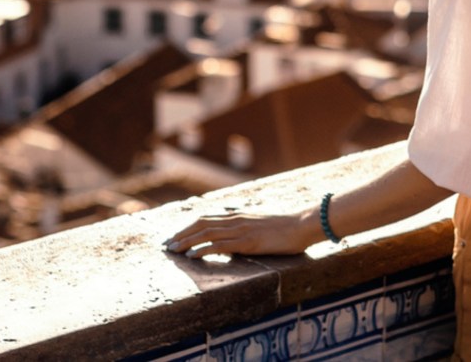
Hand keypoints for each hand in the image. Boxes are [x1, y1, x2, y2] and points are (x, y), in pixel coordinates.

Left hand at [164, 208, 318, 258]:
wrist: (304, 224)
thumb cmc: (287, 226)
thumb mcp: (262, 223)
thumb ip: (247, 226)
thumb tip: (234, 237)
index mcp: (239, 215)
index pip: (207, 218)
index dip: (188, 226)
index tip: (175, 235)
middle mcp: (237, 219)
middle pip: (201, 223)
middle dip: (182, 234)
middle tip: (166, 245)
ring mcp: (241, 230)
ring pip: (206, 233)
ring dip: (187, 242)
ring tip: (173, 250)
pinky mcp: (247, 241)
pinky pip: (220, 245)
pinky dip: (202, 250)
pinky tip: (192, 256)